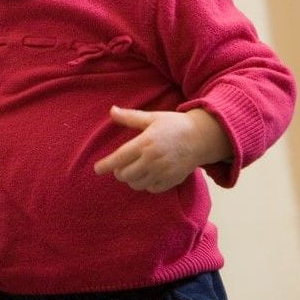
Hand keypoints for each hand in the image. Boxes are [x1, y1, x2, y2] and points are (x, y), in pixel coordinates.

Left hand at [93, 106, 232, 192]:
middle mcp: (153, 159)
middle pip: (126, 174)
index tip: (97, 169)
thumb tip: (111, 111)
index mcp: (146, 142)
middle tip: (119, 166)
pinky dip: (146, 184)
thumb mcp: (152, 117)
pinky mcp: (172, 180)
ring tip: (132, 171)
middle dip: (119, 172)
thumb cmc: (175, 125)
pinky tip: (147, 175)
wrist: (203, 137)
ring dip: (131, 179)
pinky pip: (152, 189)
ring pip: (137, 184)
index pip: (120, 158)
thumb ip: (130, 117)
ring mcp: (163, 171)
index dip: (106, 165)